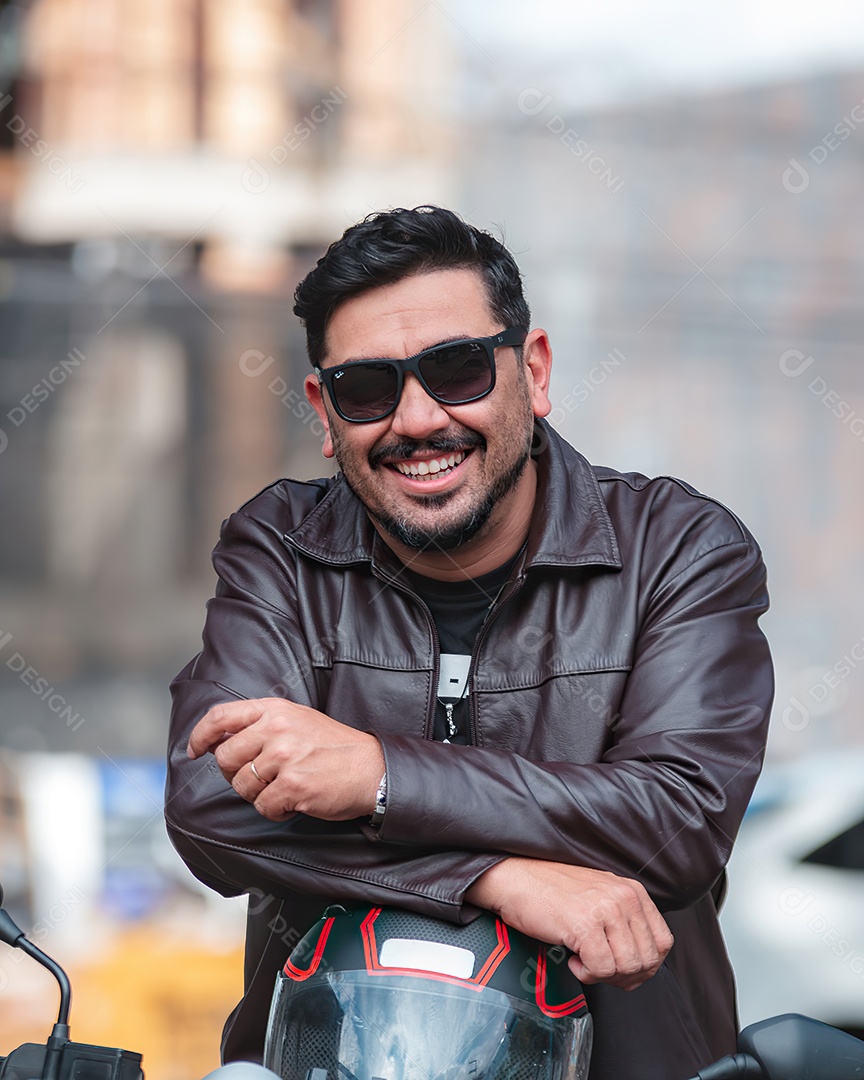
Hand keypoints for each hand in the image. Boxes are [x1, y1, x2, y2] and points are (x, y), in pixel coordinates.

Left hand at [187, 697, 384, 821]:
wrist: (371, 768)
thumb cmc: (333, 746)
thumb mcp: (297, 720)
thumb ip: (261, 724)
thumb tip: (217, 740)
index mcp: (275, 709)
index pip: (221, 716)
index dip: (200, 735)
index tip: (194, 750)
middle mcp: (277, 729)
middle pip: (225, 757)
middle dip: (234, 774)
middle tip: (257, 778)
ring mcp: (284, 757)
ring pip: (241, 785)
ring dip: (257, 794)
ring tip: (283, 788)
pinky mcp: (293, 785)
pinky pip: (263, 806)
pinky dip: (275, 810)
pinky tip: (293, 801)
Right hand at [466, 857, 672, 990]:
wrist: (516, 879)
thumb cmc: (553, 892)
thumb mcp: (600, 898)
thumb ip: (625, 924)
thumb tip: (641, 968)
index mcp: (632, 891)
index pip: (663, 942)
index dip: (647, 965)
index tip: (624, 970)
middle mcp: (624, 898)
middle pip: (647, 960)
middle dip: (625, 976)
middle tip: (600, 970)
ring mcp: (606, 910)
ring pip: (627, 967)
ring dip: (604, 975)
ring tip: (584, 961)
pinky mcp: (585, 925)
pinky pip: (601, 969)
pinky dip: (587, 974)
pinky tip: (573, 960)